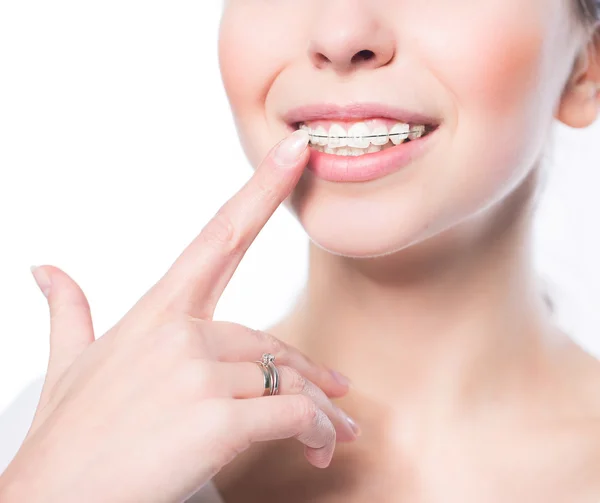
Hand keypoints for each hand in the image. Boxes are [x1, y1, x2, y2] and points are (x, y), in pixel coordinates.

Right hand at [0, 130, 358, 502]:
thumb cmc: (67, 440)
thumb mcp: (67, 367)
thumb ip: (68, 312)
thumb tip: (46, 270)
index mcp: (156, 313)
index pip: (219, 235)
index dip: (261, 188)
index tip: (295, 151)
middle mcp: (181, 333)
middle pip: (269, 341)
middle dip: (305, 372)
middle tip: (334, 396)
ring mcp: (199, 374)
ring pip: (286, 380)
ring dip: (317, 410)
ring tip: (330, 434)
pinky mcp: (217, 420)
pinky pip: (291, 414)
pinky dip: (314, 431)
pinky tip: (316, 448)